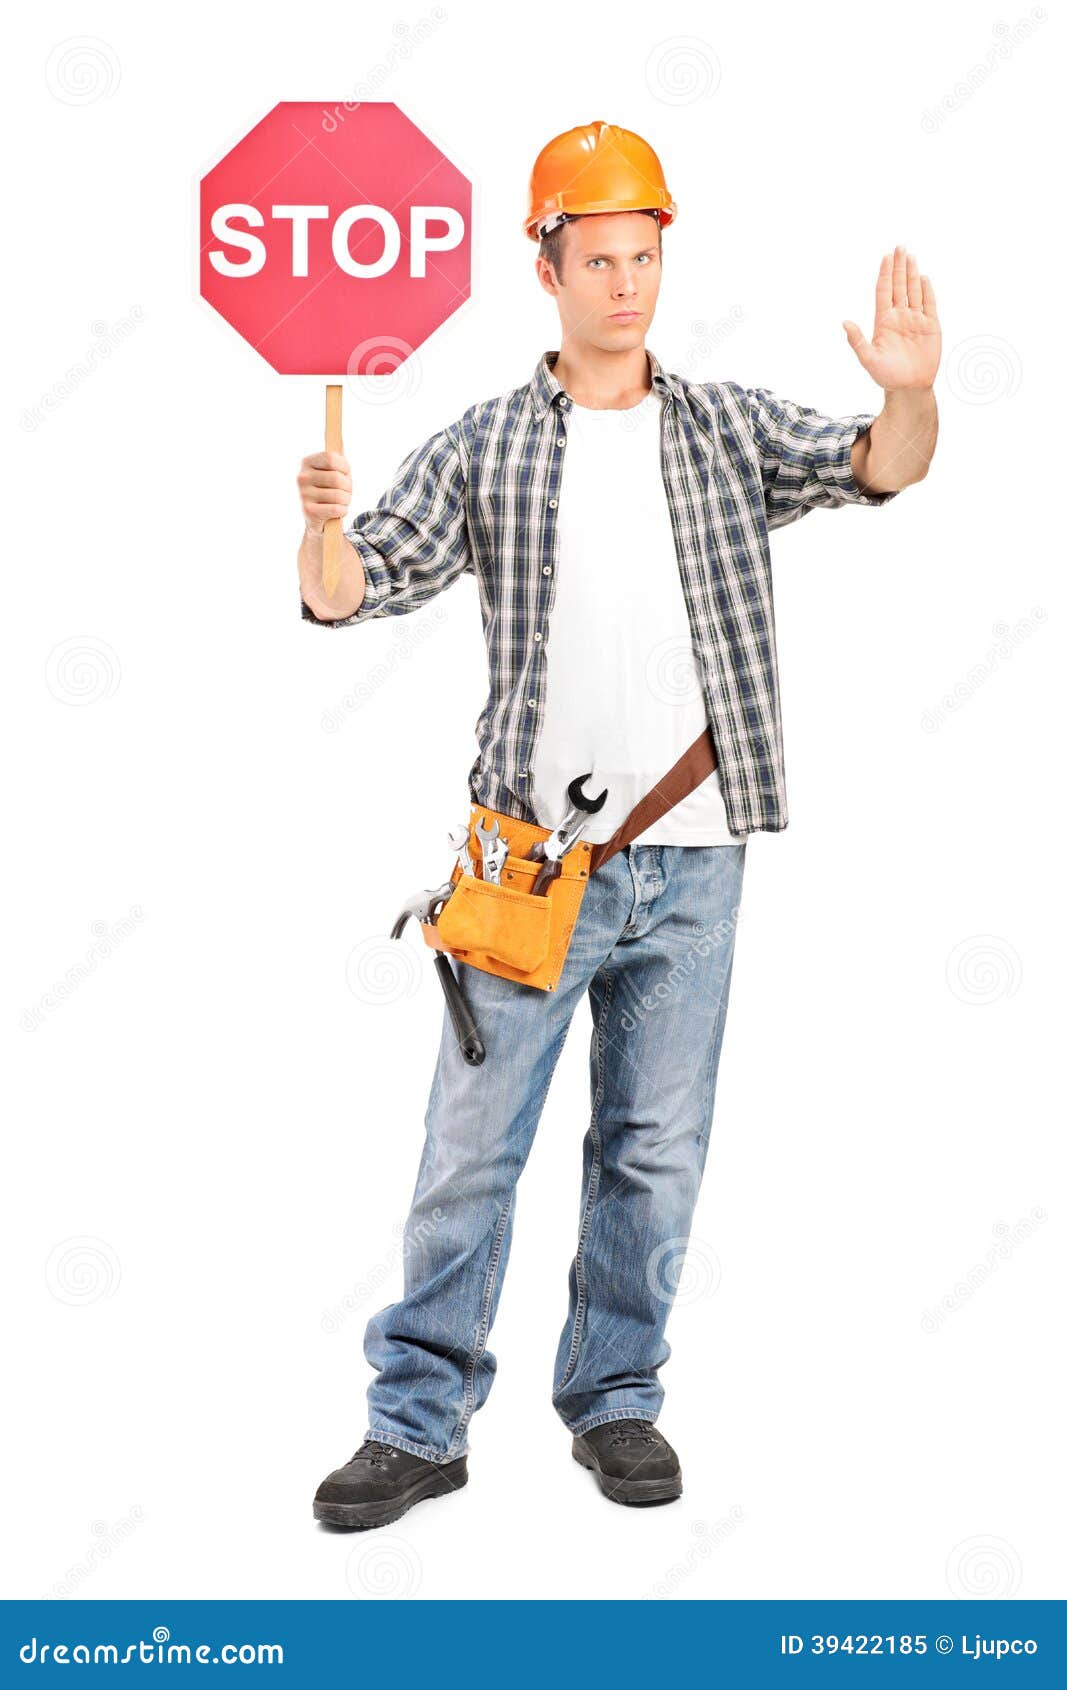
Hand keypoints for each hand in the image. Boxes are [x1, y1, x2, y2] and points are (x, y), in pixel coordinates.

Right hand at [297, 450, 351, 534]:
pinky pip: (336, 509)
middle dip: (348, 487)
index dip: (344, 467)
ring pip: (339, 495)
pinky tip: (338, 511)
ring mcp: (303, 494)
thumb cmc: (330, 490)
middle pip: (337, 478)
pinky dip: (343, 511)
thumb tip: (340, 444)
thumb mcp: (334, 472)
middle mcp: (302, 477)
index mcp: (307, 462)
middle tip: (346, 492)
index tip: (345, 473)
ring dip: (346, 500)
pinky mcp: (308, 511)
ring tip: (341, 502)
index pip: (331, 458)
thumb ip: (338, 460)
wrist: (318, 518)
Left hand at [842, 246, 940, 391]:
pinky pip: (929, 304)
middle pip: (898, 286)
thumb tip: (844, 322)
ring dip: (912, 273)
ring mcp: (915, 320)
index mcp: (884, 321)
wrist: (909, 388)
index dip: (885, 274)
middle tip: (899, 246)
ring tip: (910, 255)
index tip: (886, 257)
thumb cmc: (886, 376)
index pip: (884, 291)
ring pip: (913, 291)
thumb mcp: (868, 359)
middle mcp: (899, 317)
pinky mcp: (930, 326)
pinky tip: (924, 278)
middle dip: (899, 266)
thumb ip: (857, 341)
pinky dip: (927, 291)